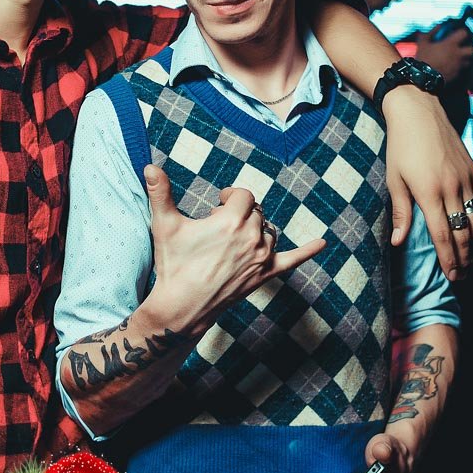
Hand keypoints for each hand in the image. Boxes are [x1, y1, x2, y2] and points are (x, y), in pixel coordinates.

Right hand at [144, 165, 325, 335]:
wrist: (182, 306)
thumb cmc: (174, 265)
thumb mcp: (165, 225)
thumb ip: (160, 192)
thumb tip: (149, 165)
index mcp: (232, 221)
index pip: (243, 195)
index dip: (229, 198)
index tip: (216, 206)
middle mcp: (252, 237)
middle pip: (256, 211)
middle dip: (239, 214)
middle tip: (217, 228)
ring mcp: (262, 257)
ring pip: (268, 231)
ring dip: (256, 230)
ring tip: (234, 240)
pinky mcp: (265, 275)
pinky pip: (293, 260)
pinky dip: (308, 251)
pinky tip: (323, 243)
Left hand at [380, 90, 472, 279]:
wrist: (418, 112)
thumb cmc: (400, 147)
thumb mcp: (394, 179)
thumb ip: (401, 213)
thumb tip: (398, 243)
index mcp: (428, 193)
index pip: (442, 235)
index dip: (449, 259)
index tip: (452, 276)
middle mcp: (451, 188)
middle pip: (464, 232)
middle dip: (465, 258)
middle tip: (463, 276)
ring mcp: (466, 179)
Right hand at [413, 24, 472, 82]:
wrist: (424, 78)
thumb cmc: (423, 59)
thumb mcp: (423, 43)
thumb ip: (431, 33)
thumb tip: (438, 26)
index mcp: (450, 44)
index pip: (464, 33)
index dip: (462, 32)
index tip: (458, 33)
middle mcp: (458, 54)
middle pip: (472, 49)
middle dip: (469, 47)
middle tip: (462, 47)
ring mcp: (459, 65)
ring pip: (469, 60)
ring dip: (465, 58)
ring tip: (458, 58)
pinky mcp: (457, 75)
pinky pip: (463, 70)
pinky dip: (460, 67)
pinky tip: (453, 67)